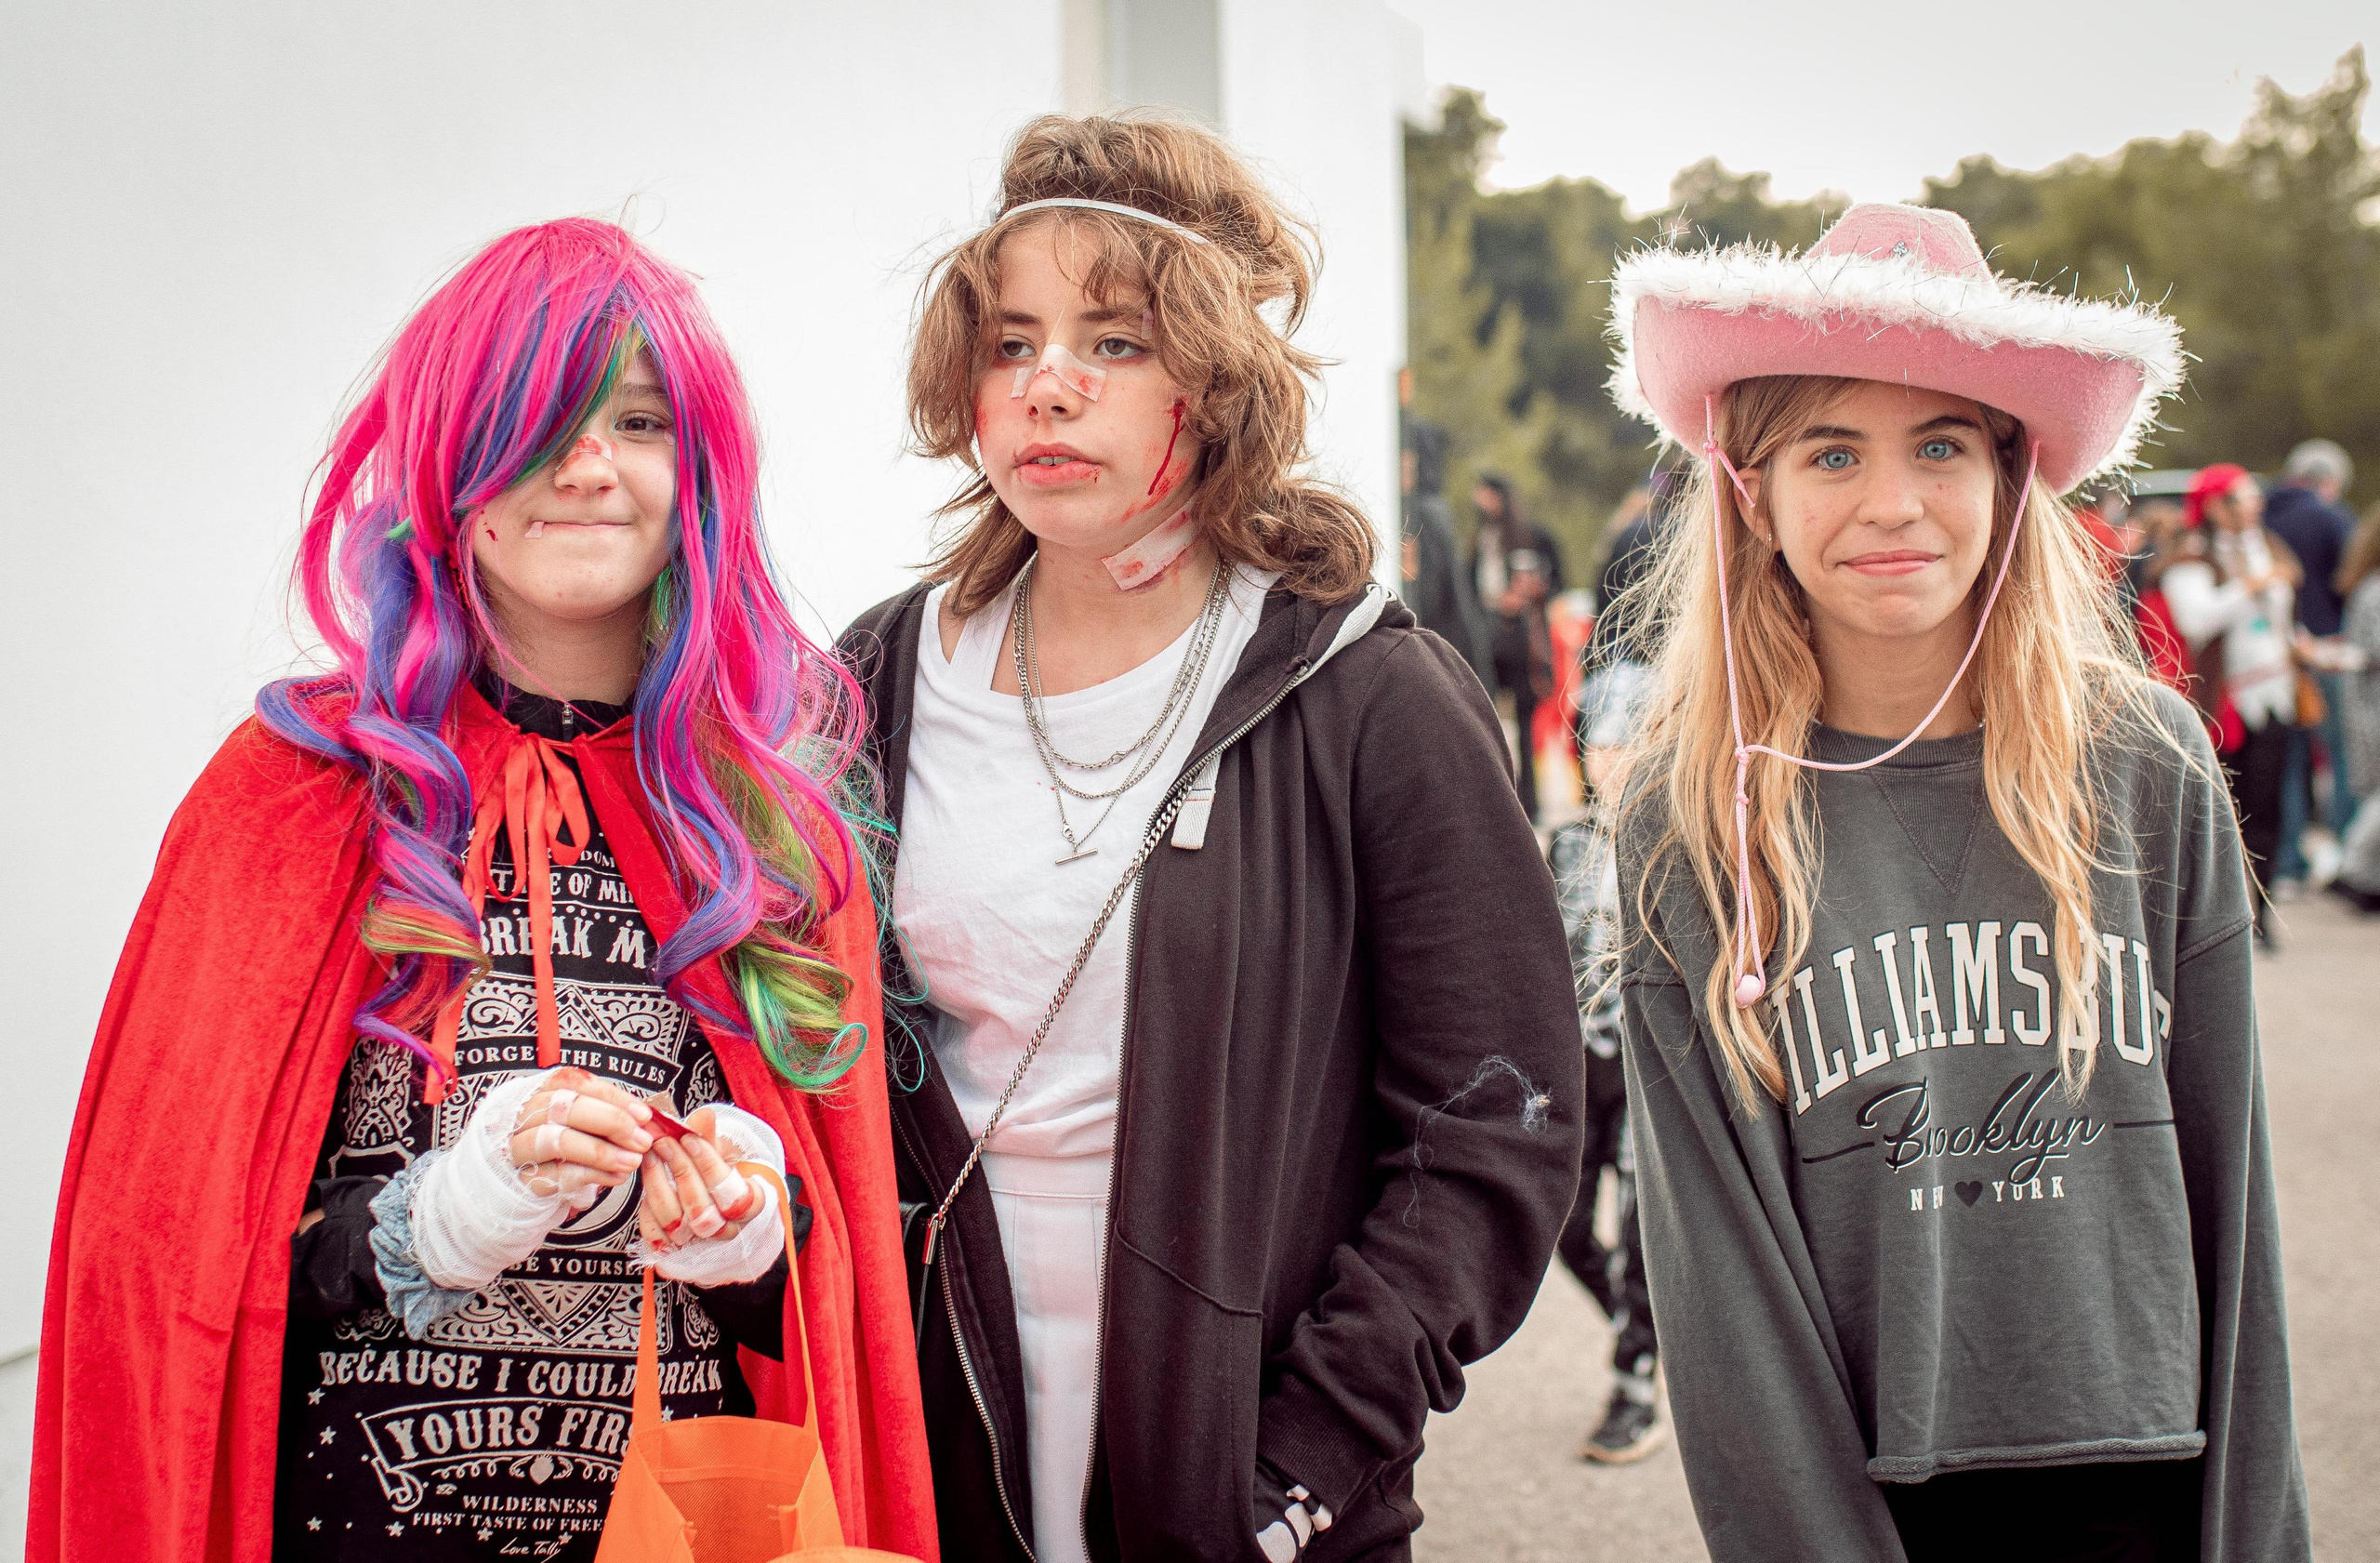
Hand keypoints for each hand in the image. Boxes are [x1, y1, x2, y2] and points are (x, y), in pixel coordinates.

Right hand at [508, 1068, 654, 1202]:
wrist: (520, 1179)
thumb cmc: (560, 1142)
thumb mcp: (580, 1121)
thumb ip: (607, 1114)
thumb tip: (646, 1121)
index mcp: (541, 1091)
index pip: (576, 1082)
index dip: (613, 1097)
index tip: (643, 1115)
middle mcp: (524, 1114)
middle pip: (565, 1108)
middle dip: (611, 1122)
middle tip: (641, 1140)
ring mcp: (518, 1147)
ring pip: (560, 1142)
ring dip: (603, 1152)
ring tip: (632, 1161)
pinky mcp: (521, 1178)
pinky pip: (558, 1175)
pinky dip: (592, 1176)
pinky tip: (615, 1177)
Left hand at [636, 1107, 767, 1254]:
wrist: (705, 1190)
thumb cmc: (716, 1169)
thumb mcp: (720, 1149)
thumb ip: (710, 1135)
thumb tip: (703, 1116)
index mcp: (749, 1205)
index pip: (736, 1196)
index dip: (711, 1167)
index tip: (691, 1139)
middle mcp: (726, 1228)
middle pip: (703, 1209)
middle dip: (681, 1171)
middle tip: (664, 1141)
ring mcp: (698, 1240)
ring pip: (675, 1221)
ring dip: (658, 1183)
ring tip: (650, 1154)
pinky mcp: (672, 1247)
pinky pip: (655, 1234)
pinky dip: (646, 1207)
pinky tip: (647, 1180)